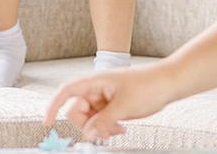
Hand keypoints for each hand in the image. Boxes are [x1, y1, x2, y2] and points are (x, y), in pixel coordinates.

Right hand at [43, 64, 173, 140]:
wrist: (168, 83)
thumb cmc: (148, 86)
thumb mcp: (123, 106)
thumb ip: (103, 121)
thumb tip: (87, 134)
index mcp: (95, 81)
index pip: (67, 92)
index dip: (54, 106)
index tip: (48, 123)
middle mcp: (97, 89)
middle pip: (77, 111)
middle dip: (86, 125)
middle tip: (103, 133)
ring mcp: (104, 97)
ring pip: (90, 119)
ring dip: (99, 128)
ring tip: (117, 130)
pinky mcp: (112, 105)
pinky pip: (101, 120)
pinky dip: (107, 128)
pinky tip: (120, 129)